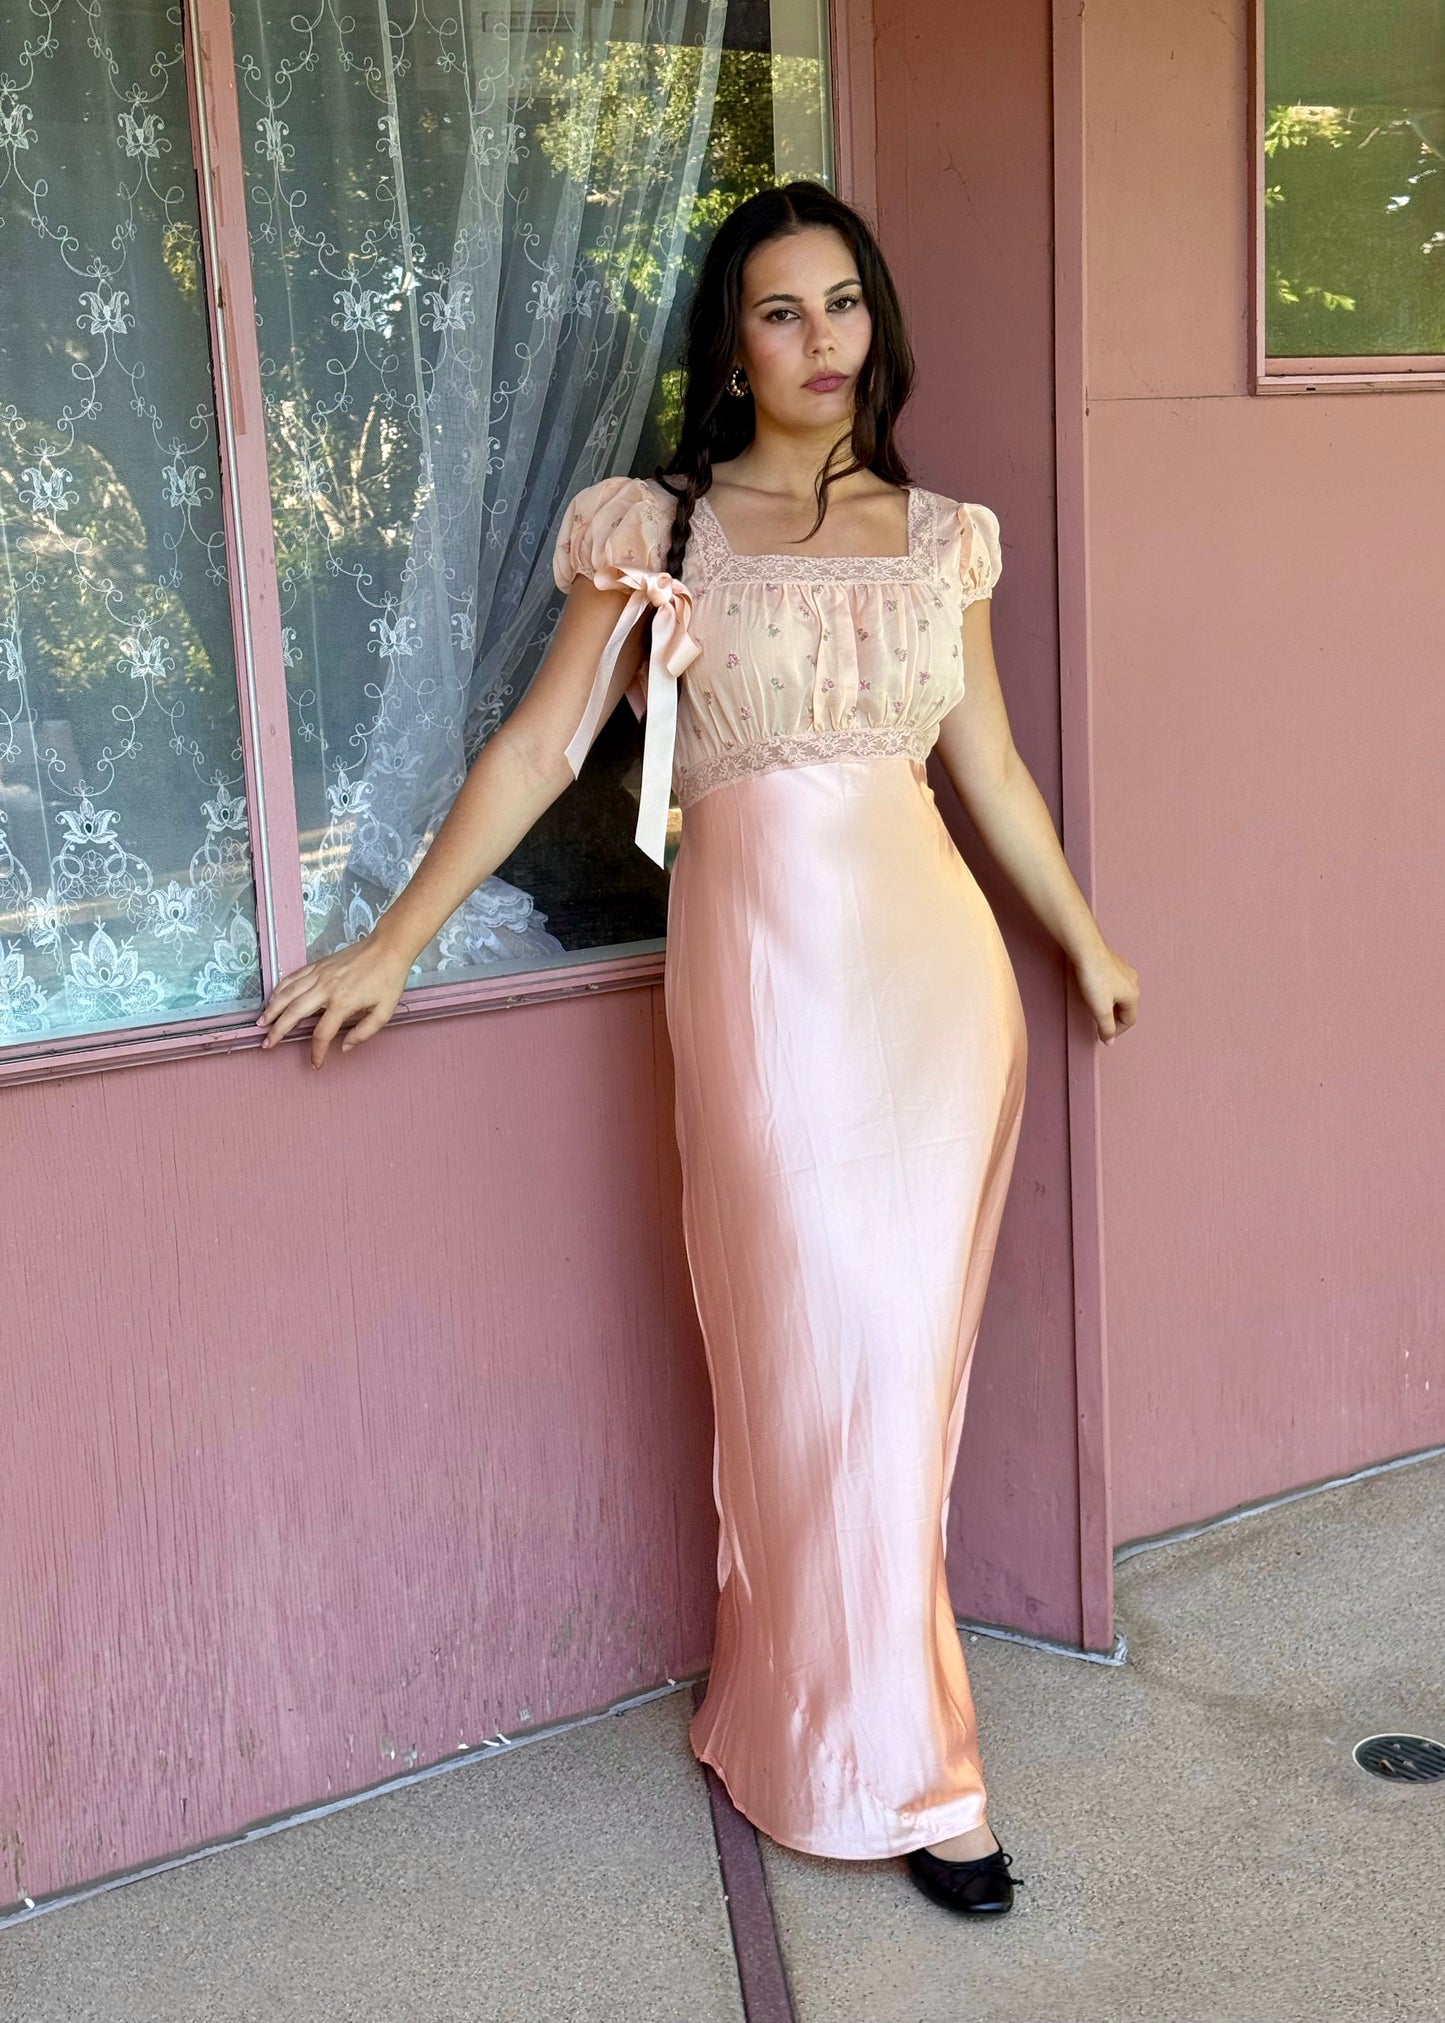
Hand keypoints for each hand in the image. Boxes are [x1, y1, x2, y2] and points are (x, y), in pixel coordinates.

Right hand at [255, 930, 415, 1067]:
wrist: (387, 948)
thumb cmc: (389, 979)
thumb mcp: (384, 1011)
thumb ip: (365, 1032)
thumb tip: (344, 1047)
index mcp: (343, 1002)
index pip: (322, 1033)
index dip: (316, 1051)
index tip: (315, 1063)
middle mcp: (326, 988)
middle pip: (294, 1013)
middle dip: (278, 1030)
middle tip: (267, 1044)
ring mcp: (319, 975)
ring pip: (288, 994)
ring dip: (272, 1009)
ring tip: (262, 1023)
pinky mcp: (318, 965)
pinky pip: (293, 978)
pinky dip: (280, 988)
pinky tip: (273, 998)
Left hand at [1072, 938, 1138, 1043]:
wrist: (1087, 949)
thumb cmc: (1094, 978)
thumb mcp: (1100, 1009)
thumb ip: (1106, 1028)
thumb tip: (1110, 1042)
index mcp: (1133, 996)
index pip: (1130, 1020)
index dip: (1117, 1031)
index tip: (1104, 1035)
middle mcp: (1134, 983)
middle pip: (1127, 1007)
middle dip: (1115, 1017)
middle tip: (1100, 1023)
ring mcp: (1126, 971)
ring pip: (1122, 994)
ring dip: (1112, 1004)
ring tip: (1098, 1007)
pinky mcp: (1115, 962)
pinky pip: (1116, 982)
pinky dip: (1109, 991)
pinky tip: (1097, 989)